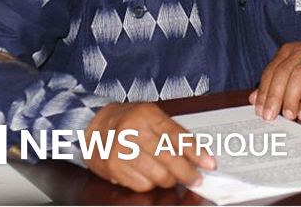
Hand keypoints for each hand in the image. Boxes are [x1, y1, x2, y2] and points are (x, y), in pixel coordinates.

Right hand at [83, 102, 215, 192]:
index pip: (177, 136)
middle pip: (169, 159)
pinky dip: (150, 184)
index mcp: (146, 114)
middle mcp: (132, 131)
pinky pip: (142, 185)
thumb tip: (198, 155)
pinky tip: (147, 175)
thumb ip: (173, 134)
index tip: (209, 164)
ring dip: (169, 180)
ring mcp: (121, 150)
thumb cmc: (126, 121)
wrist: (91, 124)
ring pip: (158, 176)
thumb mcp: (150, 117)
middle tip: (196, 179)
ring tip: (169, 175)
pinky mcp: (113, 168)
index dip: (196, 153)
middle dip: (188, 173)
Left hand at [249, 42, 300, 121]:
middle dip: (273, 97)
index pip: (271, 71)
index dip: (263, 92)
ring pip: (298, 77)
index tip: (259, 110)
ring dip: (290, 98)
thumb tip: (254, 99)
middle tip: (269, 116)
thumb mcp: (296, 72)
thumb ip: (276, 83)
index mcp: (288, 51)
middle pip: (282, 74)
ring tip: (288, 115)